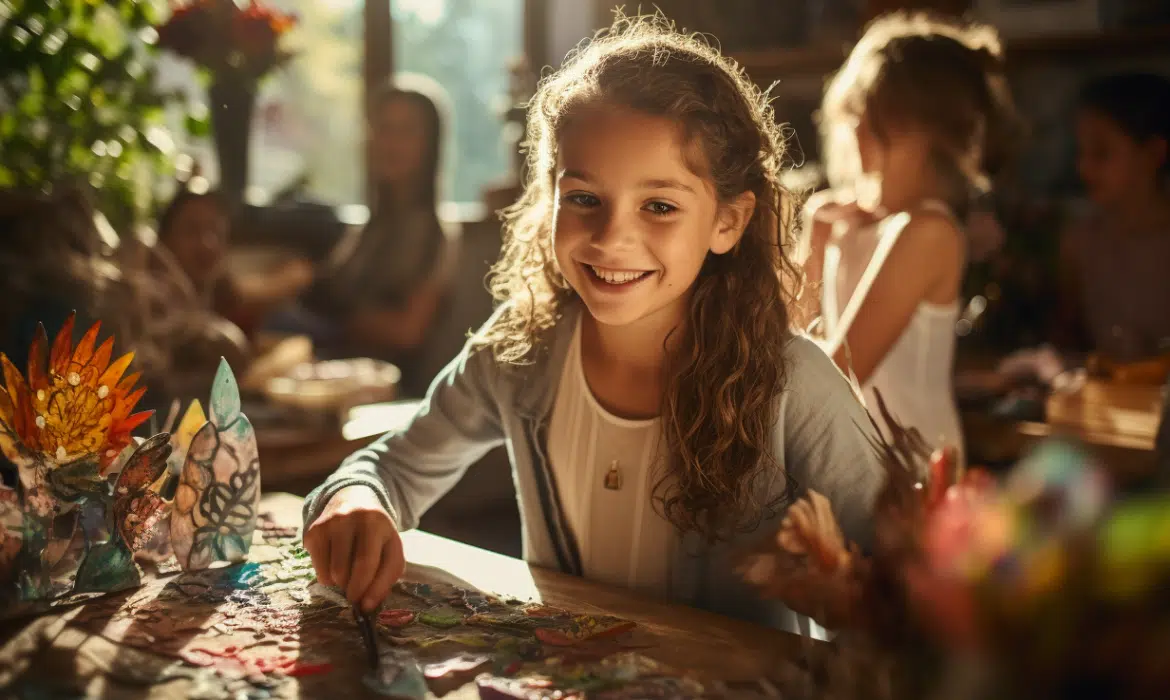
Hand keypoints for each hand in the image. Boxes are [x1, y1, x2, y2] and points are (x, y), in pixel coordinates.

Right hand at [303, 485, 404, 610]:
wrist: (352, 499)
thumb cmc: (375, 534)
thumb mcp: (390, 548)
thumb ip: (385, 576)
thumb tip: (367, 606)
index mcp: (379, 524)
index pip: (374, 563)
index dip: (372, 590)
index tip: (366, 607)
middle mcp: (355, 519)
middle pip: (351, 570)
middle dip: (354, 591)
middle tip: (355, 595)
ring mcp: (332, 523)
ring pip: (333, 573)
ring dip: (340, 585)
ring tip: (347, 578)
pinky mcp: (314, 531)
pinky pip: (318, 568)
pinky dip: (326, 577)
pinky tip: (334, 567)